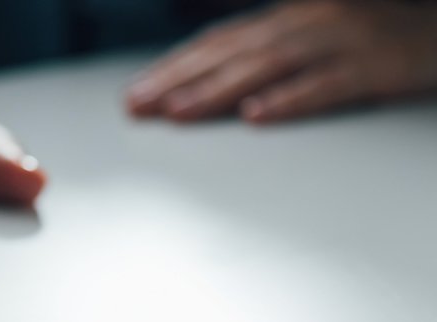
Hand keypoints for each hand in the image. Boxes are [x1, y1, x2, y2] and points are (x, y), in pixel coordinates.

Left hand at [125, 0, 436, 122]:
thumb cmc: (370, 38)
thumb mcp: (308, 36)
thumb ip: (261, 52)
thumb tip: (208, 79)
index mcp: (286, 18)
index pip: (217, 44)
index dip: (173, 68)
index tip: (135, 95)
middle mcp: (305, 23)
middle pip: (229, 53)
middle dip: (177, 80)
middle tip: (137, 106)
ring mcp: (340, 42)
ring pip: (266, 66)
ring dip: (216, 90)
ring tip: (177, 111)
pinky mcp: (373, 66)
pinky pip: (326, 85)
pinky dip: (289, 99)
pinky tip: (255, 116)